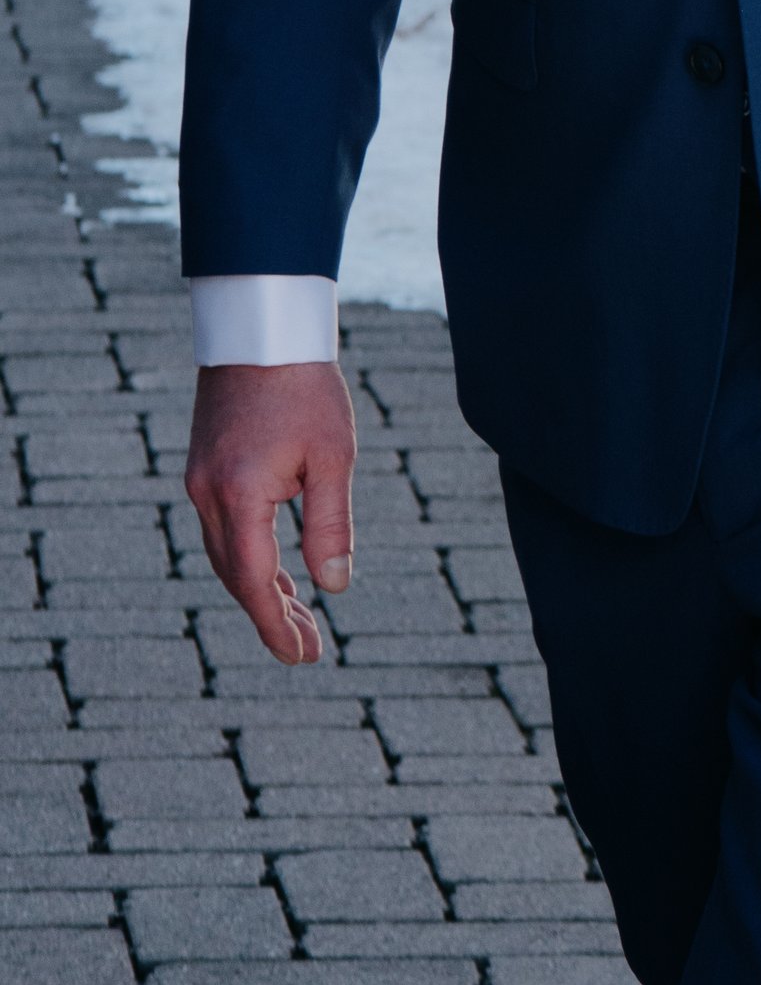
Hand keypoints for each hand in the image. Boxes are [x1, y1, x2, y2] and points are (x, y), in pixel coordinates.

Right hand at [185, 363, 357, 664]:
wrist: (263, 327)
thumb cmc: (306, 386)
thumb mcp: (333, 458)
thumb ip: (330, 525)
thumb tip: (335, 587)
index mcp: (239, 495)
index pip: (256, 582)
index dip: (277, 625)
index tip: (302, 657)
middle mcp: (209, 494)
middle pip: (237, 576)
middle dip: (271, 616)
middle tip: (307, 651)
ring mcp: (201, 481)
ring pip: (228, 555)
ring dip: (261, 590)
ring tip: (299, 621)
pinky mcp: (206, 468)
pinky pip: (226, 529)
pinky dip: (250, 558)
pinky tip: (278, 571)